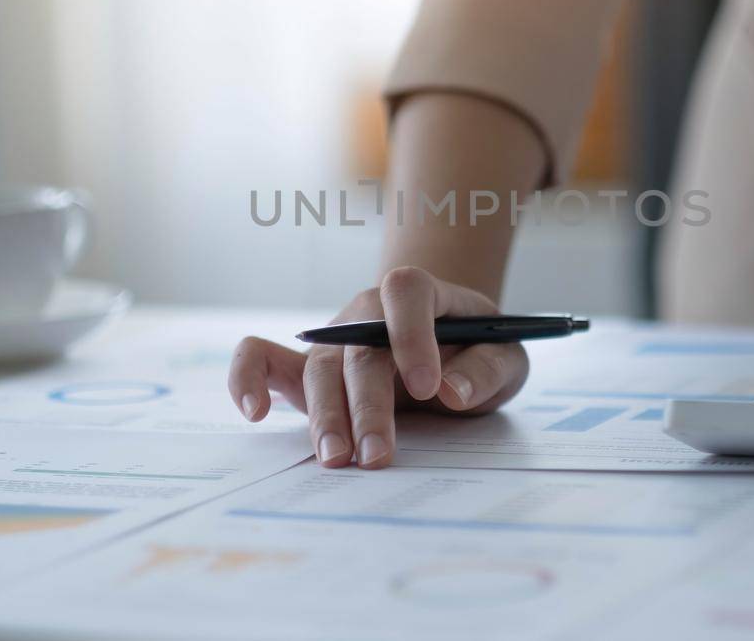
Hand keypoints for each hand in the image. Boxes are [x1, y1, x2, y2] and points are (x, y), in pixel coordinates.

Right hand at [228, 266, 528, 468]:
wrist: (451, 349)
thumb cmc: (478, 351)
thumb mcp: (506, 356)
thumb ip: (487, 369)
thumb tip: (452, 391)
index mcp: (421, 294)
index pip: (406, 293)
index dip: (413, 335)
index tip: (430, 387)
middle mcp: (368, 312)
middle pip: (359, 347)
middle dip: (367, 403)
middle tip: (377, 455)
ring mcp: (334, 340)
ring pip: (319, 369)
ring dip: (325, 416)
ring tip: (338, 460)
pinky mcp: (308, 370)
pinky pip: (262, 360)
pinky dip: (247, 378)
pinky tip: (253, 413)